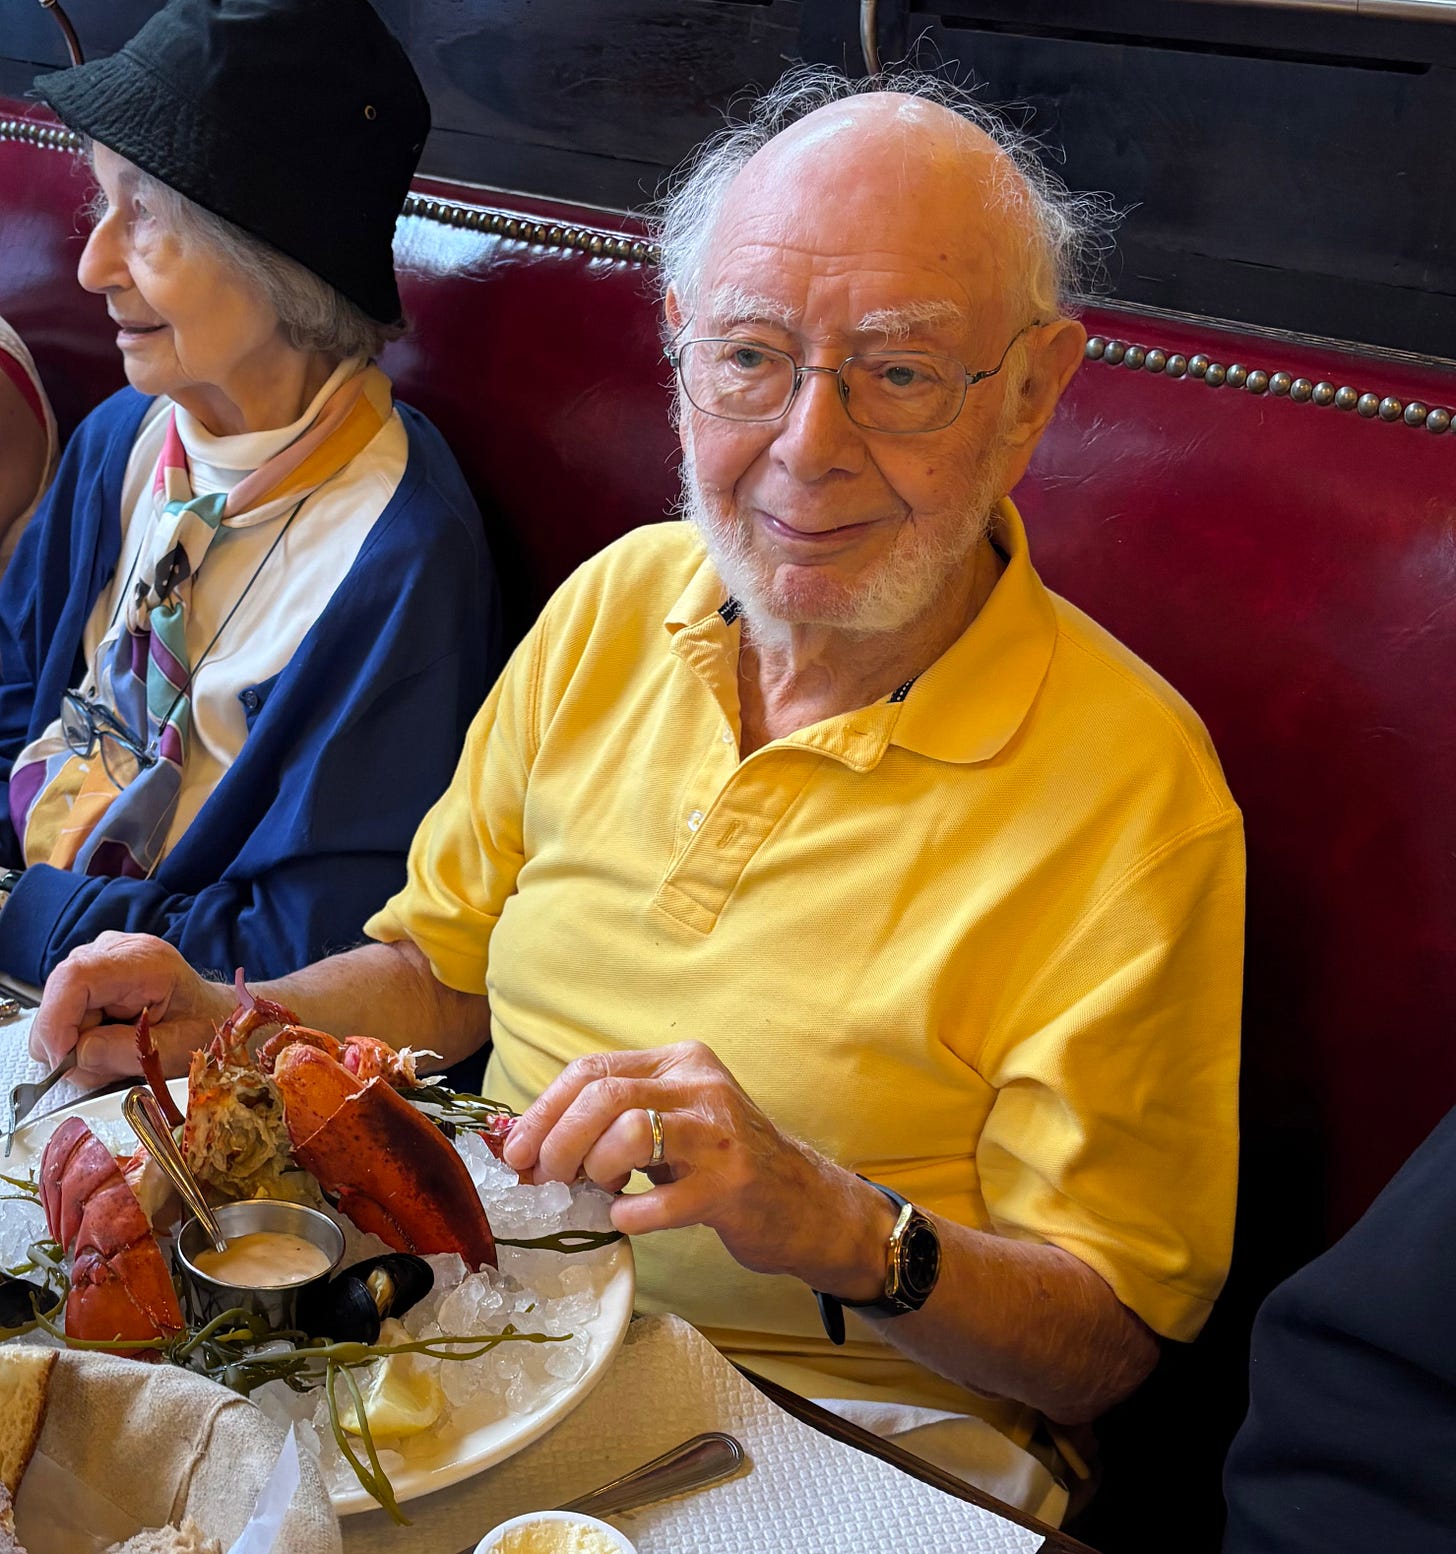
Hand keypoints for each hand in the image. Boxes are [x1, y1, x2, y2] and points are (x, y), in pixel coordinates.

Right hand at [30, 932, 231, 1087]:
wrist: (210, 1013)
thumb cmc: (201, 1026)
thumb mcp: (176, 1049)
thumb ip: (126, 1052)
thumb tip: (76, 1054)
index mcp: (145, 962)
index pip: (77, 977)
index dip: (58, 1021)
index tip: (65, 1059)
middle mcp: (115, 952)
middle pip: (59, 1000)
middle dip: (74, 1043)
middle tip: (112, 1061)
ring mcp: (96, 961)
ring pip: (55, 1013)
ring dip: (79, 1045)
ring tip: (119, 1050)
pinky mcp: (87, 977)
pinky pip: (61, 1015)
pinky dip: (79, 1039)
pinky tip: (109, 1040)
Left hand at [501, 1040, 892, 1294]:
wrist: (804, 1202)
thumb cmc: (723, 1162)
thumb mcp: (672, 1120)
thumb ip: (614, 1118)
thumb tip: (531, 1140)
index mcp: (679, 1062)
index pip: (592, 1070)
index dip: (544, 1111)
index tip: (516, 1151)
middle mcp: (700, 1085)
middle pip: (604, 1096)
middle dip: (559, 1142)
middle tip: (546, 1180)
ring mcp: (720, 1134)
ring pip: (630, 1133)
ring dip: (596, 1170)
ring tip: (602, 1191)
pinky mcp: (733, 1184)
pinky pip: (662, 1198)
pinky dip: (631, 1213)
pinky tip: (628, 1217)